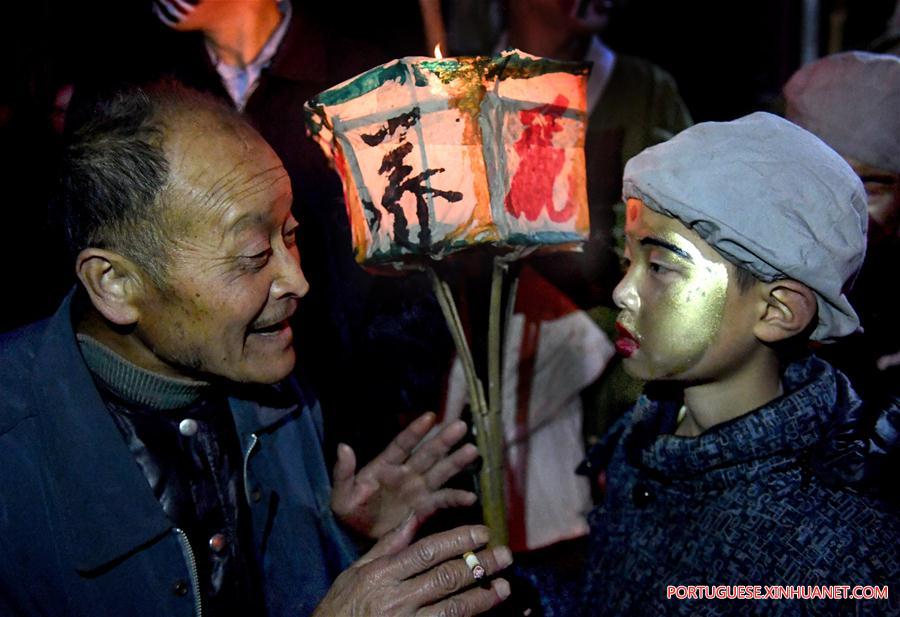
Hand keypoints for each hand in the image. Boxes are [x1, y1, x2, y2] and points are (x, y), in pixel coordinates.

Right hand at [313, 518, 512, 616]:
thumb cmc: (341, 606)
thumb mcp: (357, 570)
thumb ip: (389, 544)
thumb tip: (417, 514)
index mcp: (381, 573)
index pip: (427, 551)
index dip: (458, 540)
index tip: (482, 533)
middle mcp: (395, 598)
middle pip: (445, 578)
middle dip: (479, 566)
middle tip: (505, 556)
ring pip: (452, 608)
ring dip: (481, 597)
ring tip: (504, 588)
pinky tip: (483, 612)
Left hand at [332, 412, 478, 538]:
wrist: (357, 537)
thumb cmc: (349, 511)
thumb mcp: (341, 493)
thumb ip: (344, 472)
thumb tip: (343, 447)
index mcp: (386, 465)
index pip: (403, 444)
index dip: (415, 431)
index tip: (430, 416)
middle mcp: (406, 473)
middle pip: (428, 453)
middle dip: (443, 440)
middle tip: (461, 426)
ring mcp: (417, 489)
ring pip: (440, 472)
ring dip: (456, 462)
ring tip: (472, 451)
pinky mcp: (424, 508)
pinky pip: (442, 501)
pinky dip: (456, 498)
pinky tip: (470, 497)